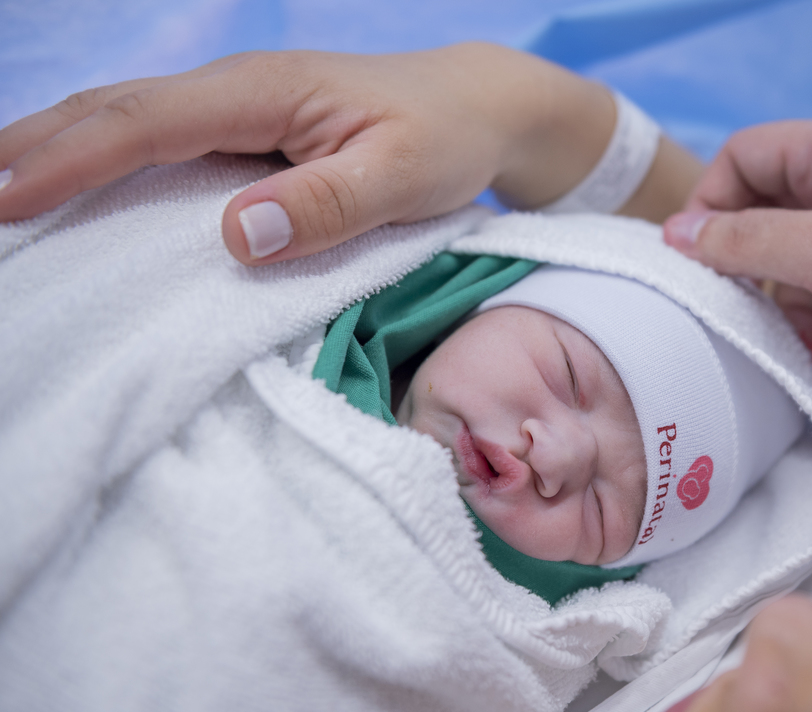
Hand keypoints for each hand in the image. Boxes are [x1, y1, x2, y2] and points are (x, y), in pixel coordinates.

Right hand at [0, 45, 616, 264]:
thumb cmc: (446, 139)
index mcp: (266, 92)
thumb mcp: (403, 178)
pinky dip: (106, 152)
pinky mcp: (250, 128)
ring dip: (59, 144)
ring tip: (2, 182)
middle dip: (36, 146)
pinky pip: (161, 136)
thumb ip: (326, 204)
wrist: (477, 106)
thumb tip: (235, 235)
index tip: (11, 198)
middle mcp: (240, 89)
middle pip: (116, 109)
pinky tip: (80, 178)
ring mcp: (242, 105)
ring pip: (129, 116)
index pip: (148, 123)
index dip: (74, 161)